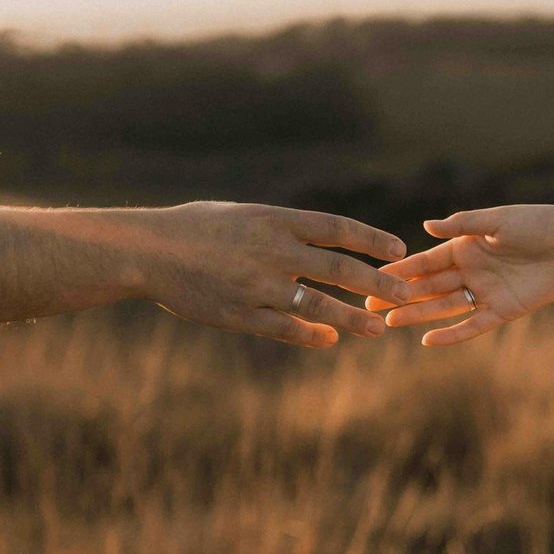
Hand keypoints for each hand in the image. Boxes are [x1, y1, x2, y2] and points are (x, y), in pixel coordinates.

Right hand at [137, 201, 410, 346]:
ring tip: (378, 328)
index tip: (399, 249)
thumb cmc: (194, 227)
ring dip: (353, 318)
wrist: (148, 252)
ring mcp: (259, 286)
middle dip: (378, 282)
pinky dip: (312, 335)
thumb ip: (281, 227)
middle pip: (340, 268)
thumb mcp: (242, 214)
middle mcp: (273, 251)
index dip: (372, 239)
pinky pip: (286, 329)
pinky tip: (330, 339)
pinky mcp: (241, 315)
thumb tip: (318, 237)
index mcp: (275, 219)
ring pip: (319, 306)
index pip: (338, 228)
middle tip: (405, 293)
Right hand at [366, 204, 553, 345]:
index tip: (371, 278)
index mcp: (465, 246)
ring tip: (389, 322)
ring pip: (443, 307)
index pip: (424, 261)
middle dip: (399, 295)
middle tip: (368, 306)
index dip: (399, 271)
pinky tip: (427, 341)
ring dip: (417, 314)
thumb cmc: (539, 224)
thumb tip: (425, 228)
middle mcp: (471, 270)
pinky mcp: (504, 310)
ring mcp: (486, 292)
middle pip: (428, 287)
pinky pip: (472, 325)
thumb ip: (462, 225)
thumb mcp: (497, 220)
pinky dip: (451, 334)